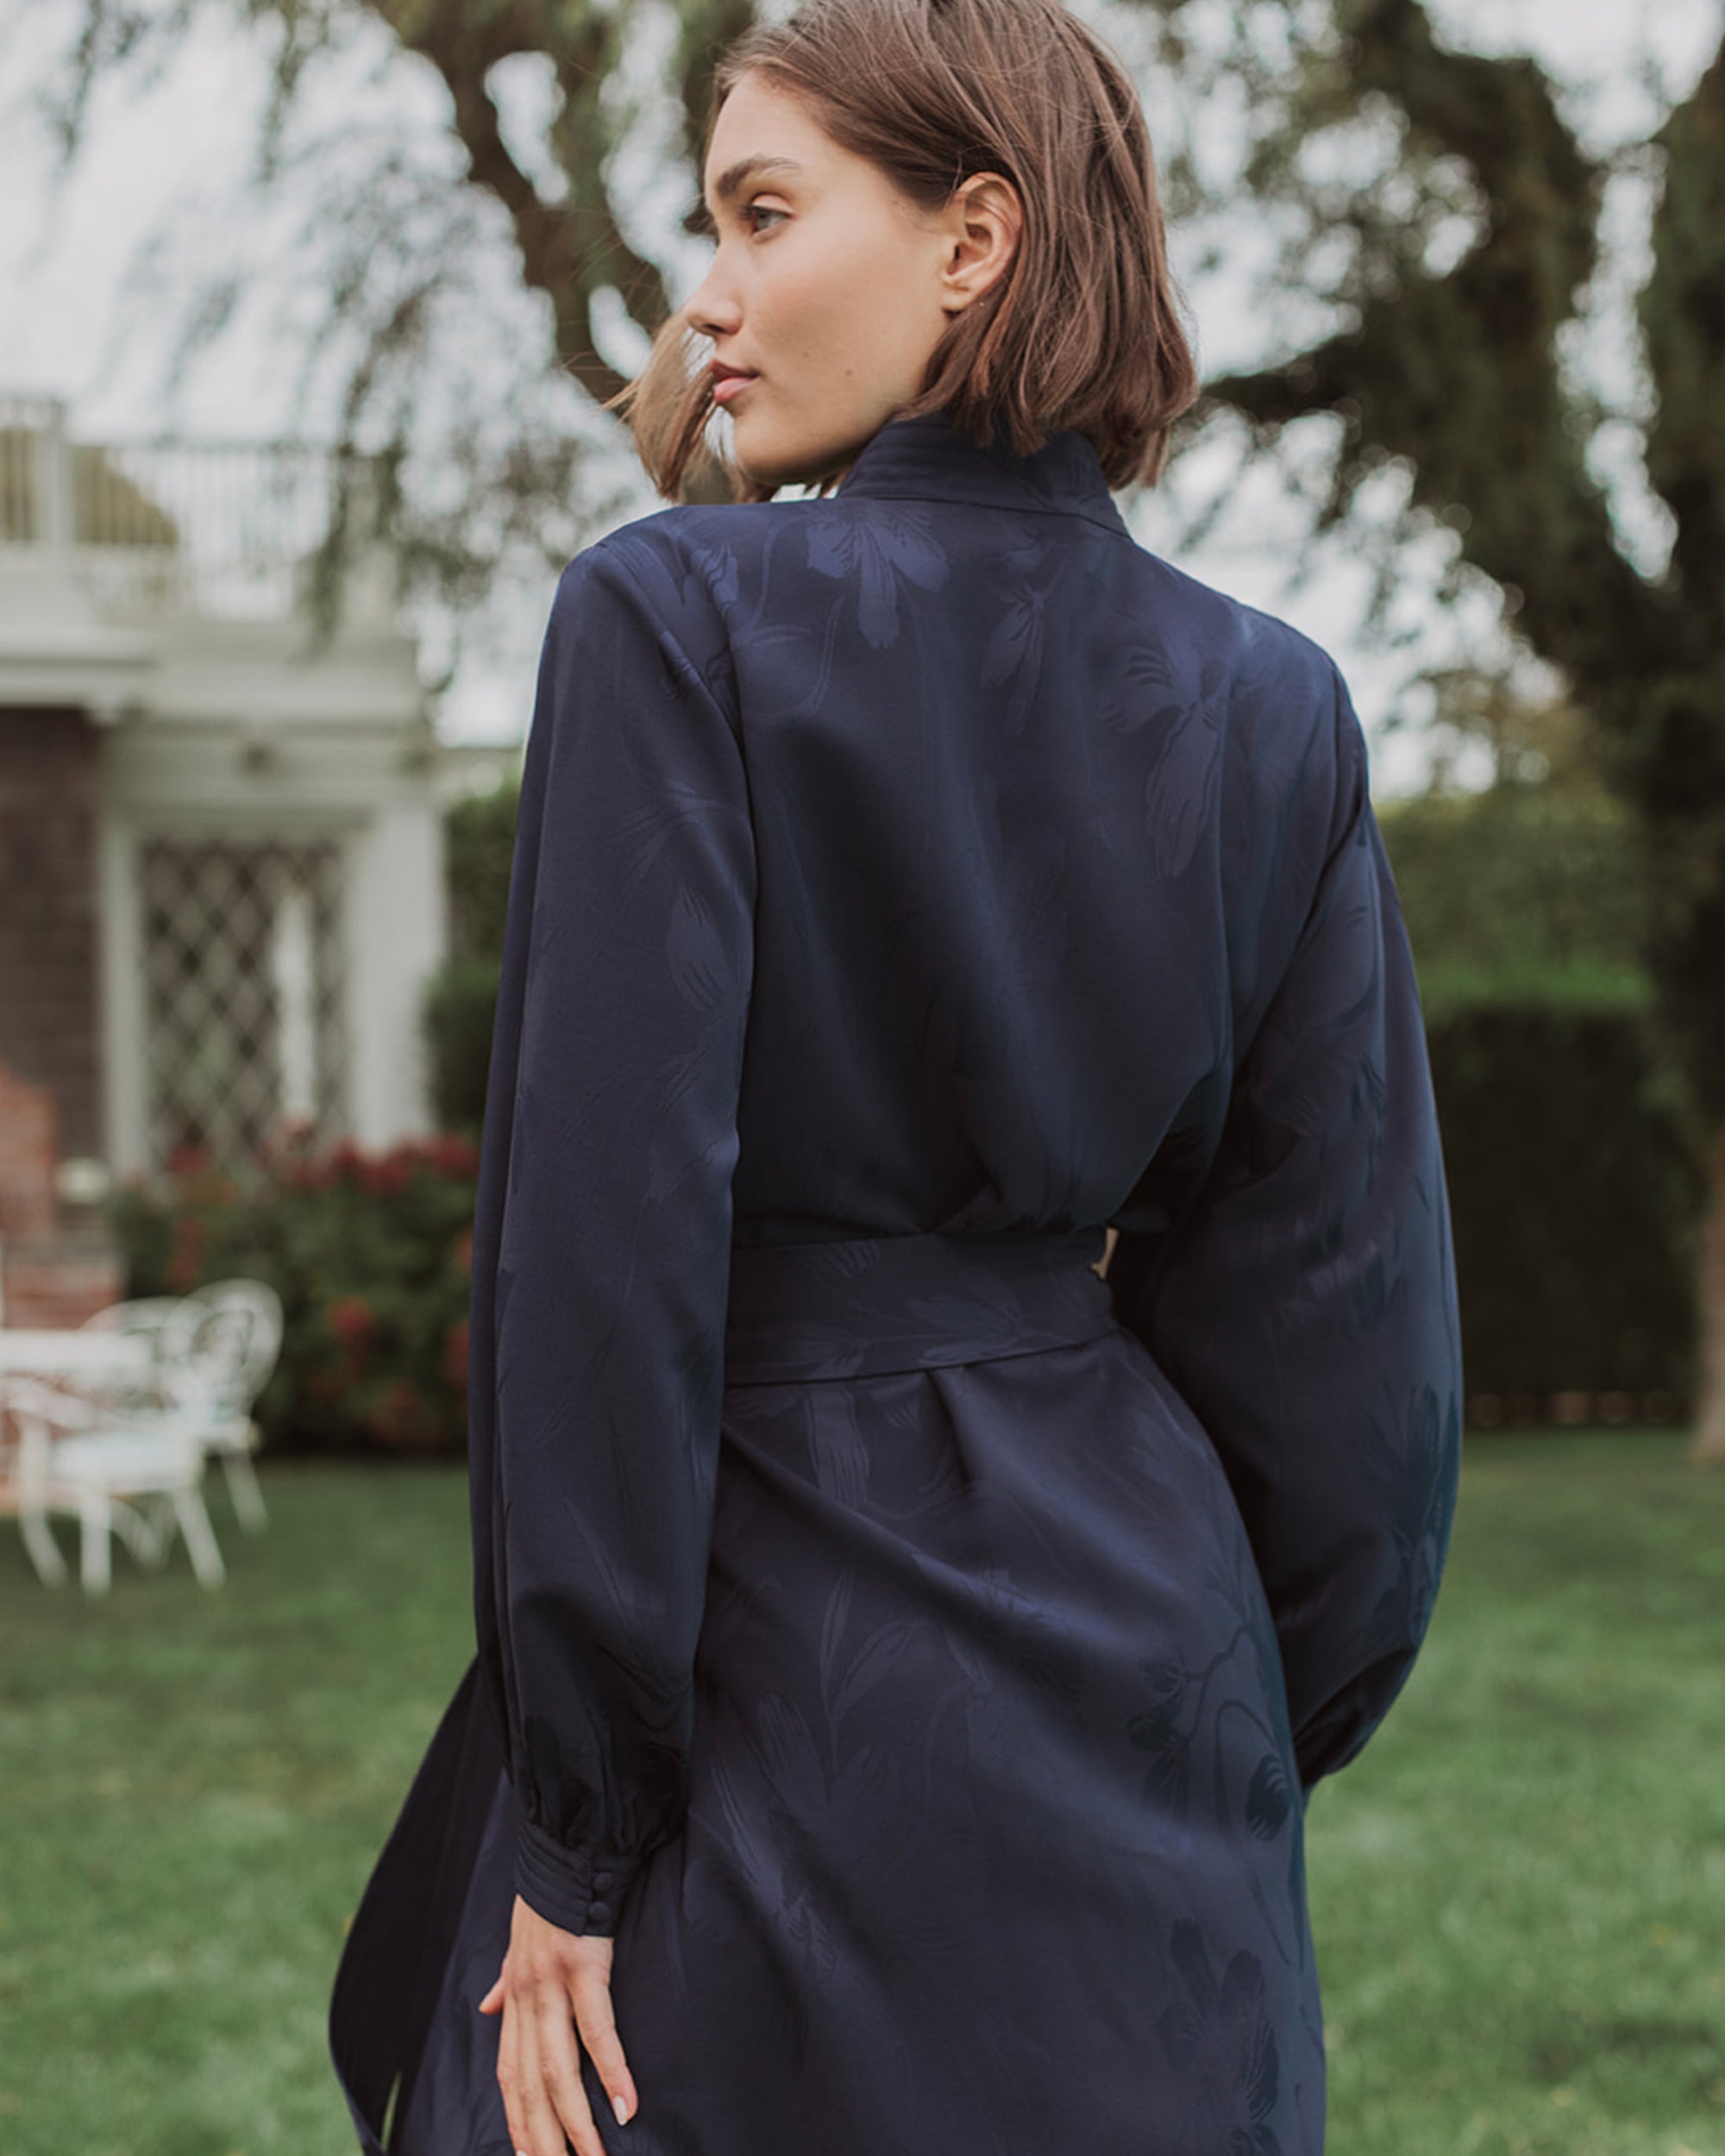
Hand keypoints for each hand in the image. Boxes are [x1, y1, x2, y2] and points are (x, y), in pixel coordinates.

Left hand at [479, 1893, 637, 2152]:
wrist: (567, 1847)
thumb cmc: (548, 1899)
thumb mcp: (516, 1942)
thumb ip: (504, 1980)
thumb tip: (486, 2004)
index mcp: (514, 1997)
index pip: (510, 2075)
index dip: (517, 2120)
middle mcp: (526, 1998)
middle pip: (529, 2085)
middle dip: (542, 2139)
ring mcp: (552, 1984)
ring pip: (558, 2069)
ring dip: (575, 2123)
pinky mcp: (583, 1967)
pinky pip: (597, 2030)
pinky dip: (612, 2071)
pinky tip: (627, 2106)